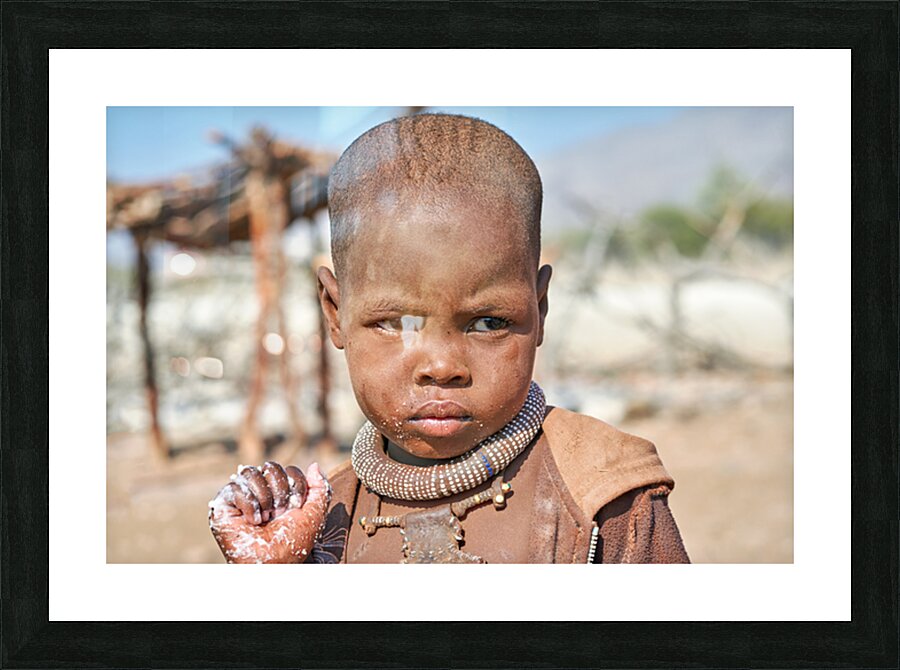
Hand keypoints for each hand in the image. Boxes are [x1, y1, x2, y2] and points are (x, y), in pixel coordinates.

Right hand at [208, 461, 330, 563]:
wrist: (272, 563)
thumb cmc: (291, 543)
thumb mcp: (314, 515)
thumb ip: (320, 488)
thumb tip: (314, 465)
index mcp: (281, 491)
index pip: (290, 471)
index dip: (297, 488)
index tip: (295, 510)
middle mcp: (261, 490)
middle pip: (271, 467)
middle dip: (280, 493)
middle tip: (278, 514)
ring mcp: (241, 495)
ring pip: (251, 472)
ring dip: (264, 499)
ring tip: (265, 518)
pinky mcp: (223, 503)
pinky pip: (235, 487)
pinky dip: (249, 505)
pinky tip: (252, 521)